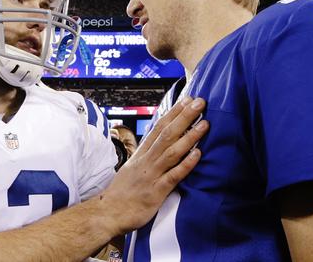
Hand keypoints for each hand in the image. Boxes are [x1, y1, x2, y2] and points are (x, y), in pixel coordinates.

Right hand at [100, 97, 207, 234]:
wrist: (108, 212)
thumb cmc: (122, 192)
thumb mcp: (132, 167)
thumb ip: (146, 156)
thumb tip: (159, 144)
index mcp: (141, 154)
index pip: (158, 128)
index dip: (173, 113)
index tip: (186, 100)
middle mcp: (147, 161)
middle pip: (167, 134)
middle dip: (184, 117)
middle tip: (199, 102)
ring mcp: (151, 175)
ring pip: (172, 152)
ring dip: (189, 137)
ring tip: (205, 124)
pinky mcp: (156, 192)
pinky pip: (173, 176)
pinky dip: (186, 164)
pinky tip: (198, 154)